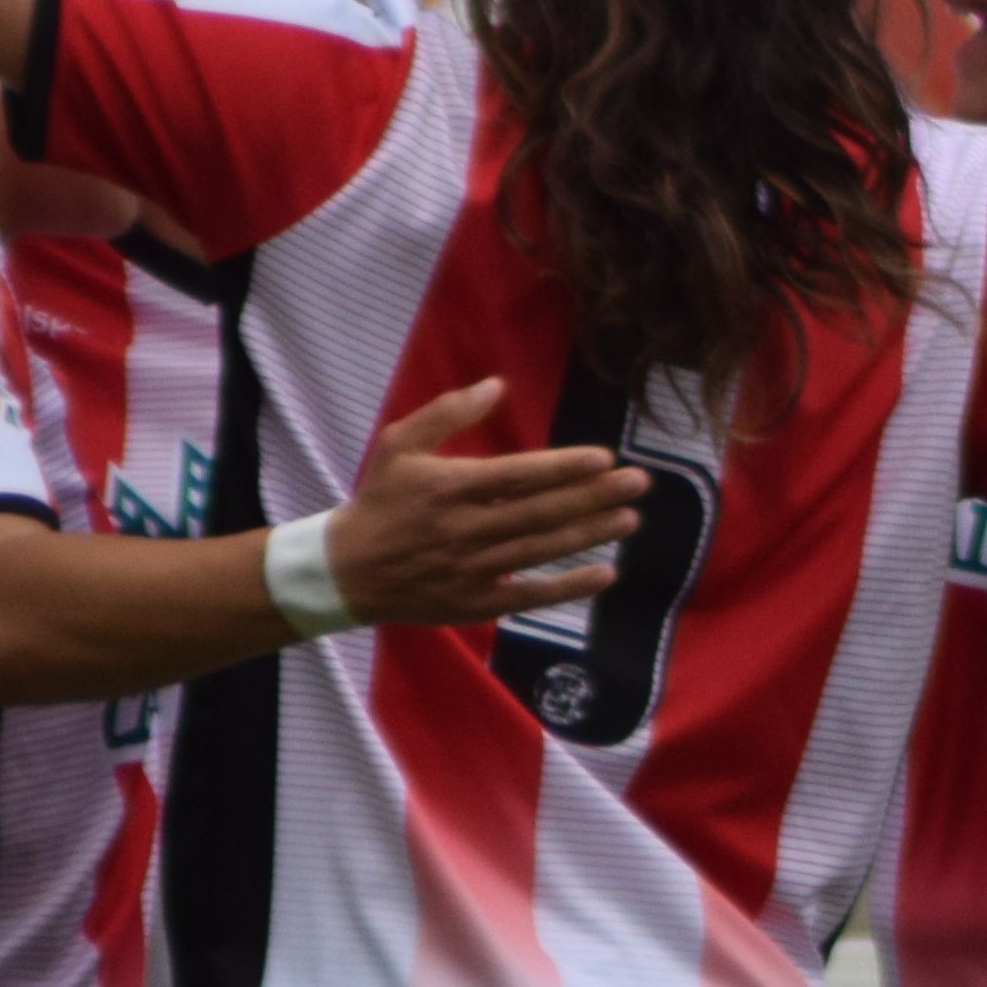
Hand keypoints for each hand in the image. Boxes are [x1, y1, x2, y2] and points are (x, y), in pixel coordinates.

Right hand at [318, 381, 641, 626]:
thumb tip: (497, 385)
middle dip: (594, 497)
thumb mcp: (400, 445)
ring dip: (590, 534)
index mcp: (451, 488)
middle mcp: (467, 529)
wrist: (349, 571)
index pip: (519, 476)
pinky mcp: (477, 601)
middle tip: (638, 484)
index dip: (565, 468)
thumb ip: (448, 412)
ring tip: (629, 519)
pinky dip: (570, 586)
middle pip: (541, 512)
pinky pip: (532, 595)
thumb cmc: (380, 500)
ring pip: (543, 549)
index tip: (605, 458)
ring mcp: (474, 569)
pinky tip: (605, 573)